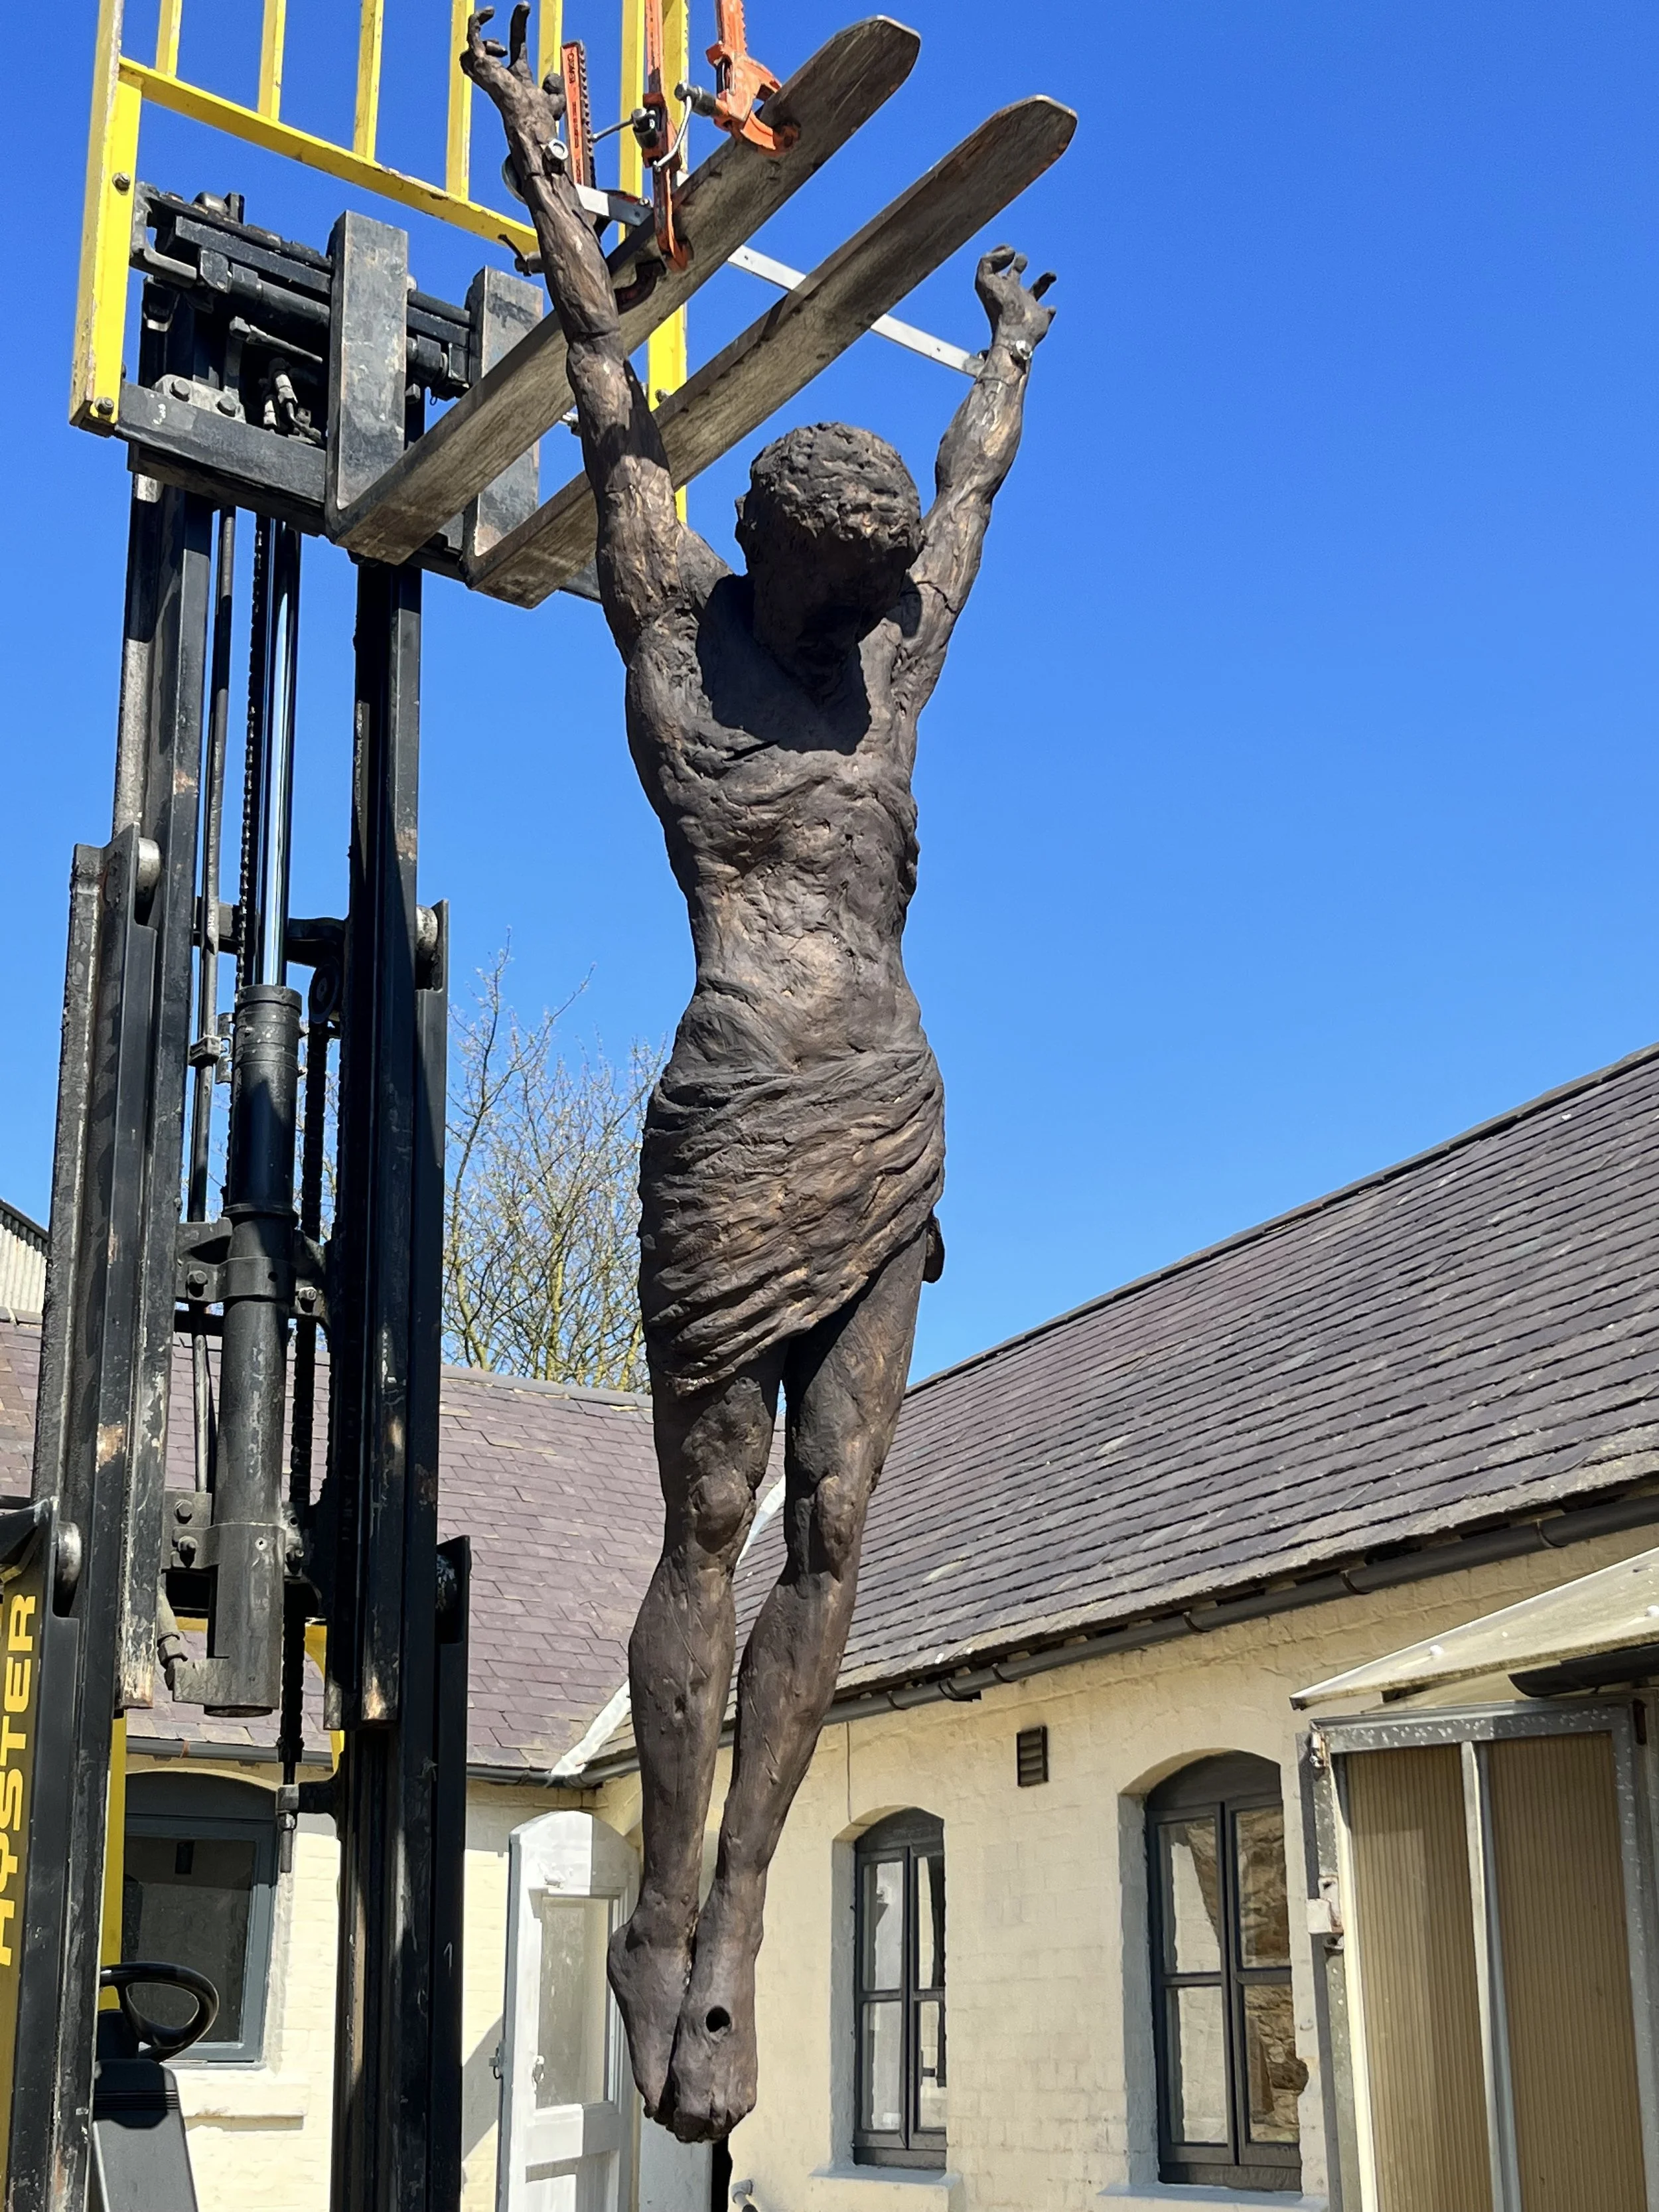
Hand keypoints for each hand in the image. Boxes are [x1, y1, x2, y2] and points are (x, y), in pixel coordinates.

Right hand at [461, 5, 565, 174]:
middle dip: (491, 26)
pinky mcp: (482, 67)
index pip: (516, 45)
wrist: (530, 124)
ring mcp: (487, 72)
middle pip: (484, 46)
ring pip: (470, 49)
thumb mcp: (554, 100)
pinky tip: (493, 27)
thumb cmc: (539, 121)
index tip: (525, 7)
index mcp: (515, 78)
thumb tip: (552, 76)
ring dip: (482, 37)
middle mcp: (497, 75)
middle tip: (517, 7)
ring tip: (501, 48)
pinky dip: (478, 26)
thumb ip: (554, 88)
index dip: (519, 26)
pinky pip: (472, 39)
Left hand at [974, 246, 1056, 355]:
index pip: (1000, 268)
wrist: (1014, 332)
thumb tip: (1010, 251)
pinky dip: (1050, 310)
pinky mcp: (1041, 319)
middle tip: (1021, 258)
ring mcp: (1028, 307)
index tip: (1010, 251)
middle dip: (1018, 265)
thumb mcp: (984, 279)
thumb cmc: (999, 307)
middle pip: (1015, 277)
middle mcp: (1014, 296)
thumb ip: (990, 260)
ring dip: (1044, 281)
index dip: (1002, 256)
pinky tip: (1052, 309)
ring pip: (1037, 291)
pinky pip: (1047, 313)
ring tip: (1052, 275)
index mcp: (1001, 287)